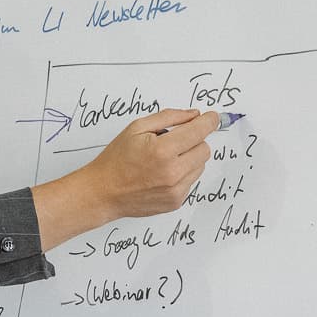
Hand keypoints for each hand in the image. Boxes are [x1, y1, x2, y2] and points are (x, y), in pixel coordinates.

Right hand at [33, 109, 220, 248]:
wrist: (103, 192)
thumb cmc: (117, 159)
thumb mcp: (137, 127)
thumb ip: (169, 117)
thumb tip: (194, 114)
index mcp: (163, 150)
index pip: (199, 131)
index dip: (209, 121)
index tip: (212, 117)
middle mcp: (173, 172)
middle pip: (205, 149)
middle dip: (195, 141)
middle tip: (175, 141)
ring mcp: (175, 190)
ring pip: (200, 166)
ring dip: (189, 159)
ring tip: (165, 159)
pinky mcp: (176, 202)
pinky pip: (191, 182)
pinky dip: (182, 174)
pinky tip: (162, 174)